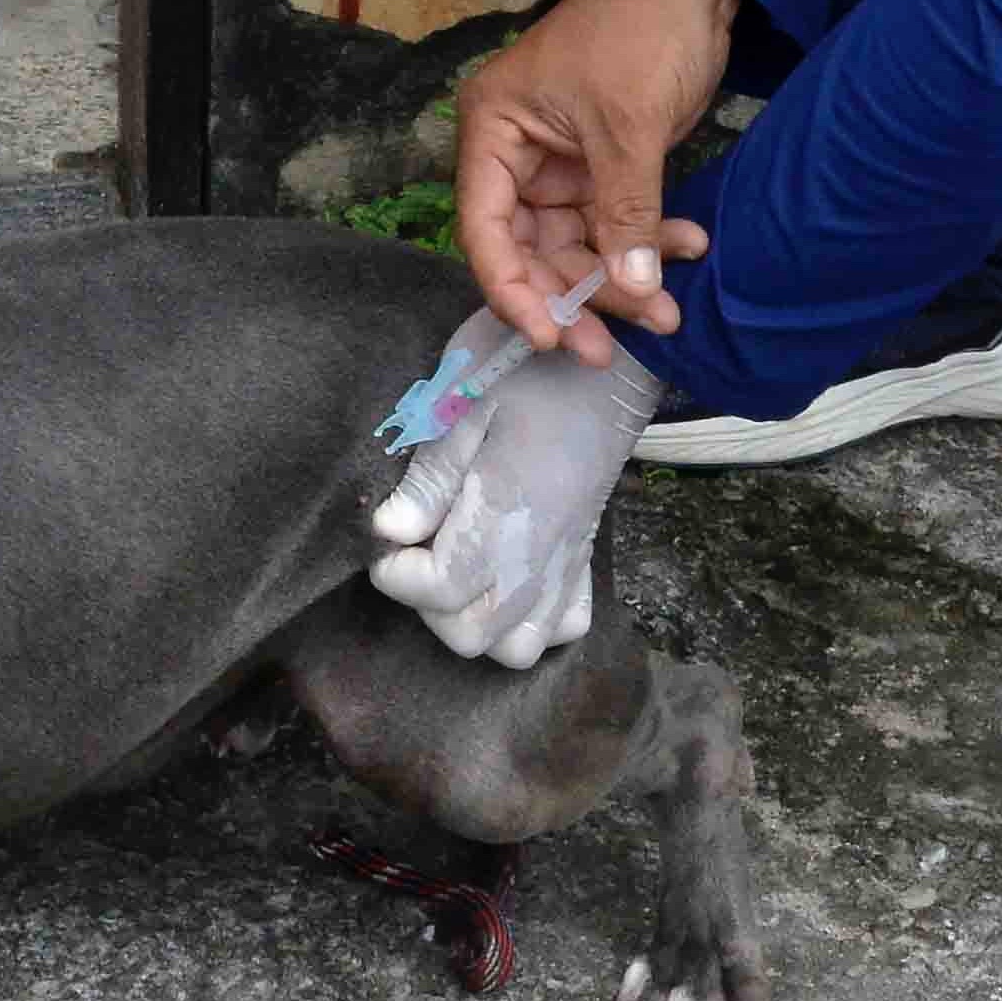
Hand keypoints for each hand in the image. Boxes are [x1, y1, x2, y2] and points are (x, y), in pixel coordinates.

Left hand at [366, 315, 662, 666]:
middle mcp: (540, 549)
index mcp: (507, 508)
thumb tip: (390, 529)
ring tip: (455, 570)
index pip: (440, 589)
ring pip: (519, 645)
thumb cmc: (533, 363)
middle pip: (473, 634)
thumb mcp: (466, 397)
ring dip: (476, 623)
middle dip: (428, 605)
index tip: (385, 535)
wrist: (616, 354)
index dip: (396, 572)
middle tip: (415, 550)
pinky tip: (504, 577)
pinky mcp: (585, 552)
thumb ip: (430, 473)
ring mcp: (568, 557)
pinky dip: (531, 621)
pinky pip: (566, 624)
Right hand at [456, 0, 730, 364]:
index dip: (513, 290)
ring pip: (578, 246)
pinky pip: (615, 223)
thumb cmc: (640, 30)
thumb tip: (633, 292)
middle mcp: (516, 152)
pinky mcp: (603, 164)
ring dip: (623, 278)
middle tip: (612, 349)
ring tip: (671, 311)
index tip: (551, 337)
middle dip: (577, 297)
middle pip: (531, 249)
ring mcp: (561, 162)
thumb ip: (625, 214)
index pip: (487, 229)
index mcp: (495, 131)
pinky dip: (648, 242)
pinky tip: (690, 246)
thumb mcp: (629, 127)